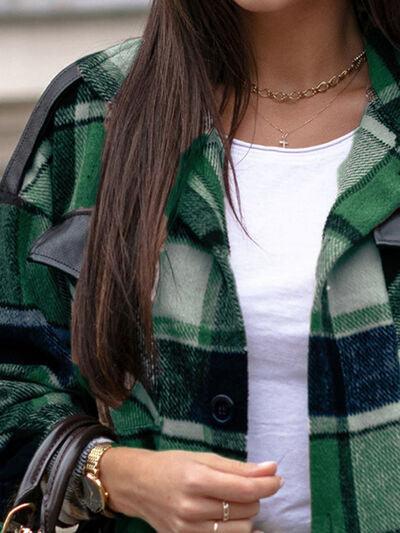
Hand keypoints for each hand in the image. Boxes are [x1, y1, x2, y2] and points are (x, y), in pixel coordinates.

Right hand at [100, 447, 282, 531]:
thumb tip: (272, 469)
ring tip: (233, 501)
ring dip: (246, 514)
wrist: (138, 485)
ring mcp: (189, 530)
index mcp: (196, 481)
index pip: (244, 490)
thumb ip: (238, 468)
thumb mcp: (203, 458)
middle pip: (246, 509)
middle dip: (254, 496)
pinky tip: (234, 519)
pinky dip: (236, 530)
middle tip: (245, 486)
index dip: (267, 485)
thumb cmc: (172, 465)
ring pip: (241, 530)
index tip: (278, 479)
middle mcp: (192, 509)